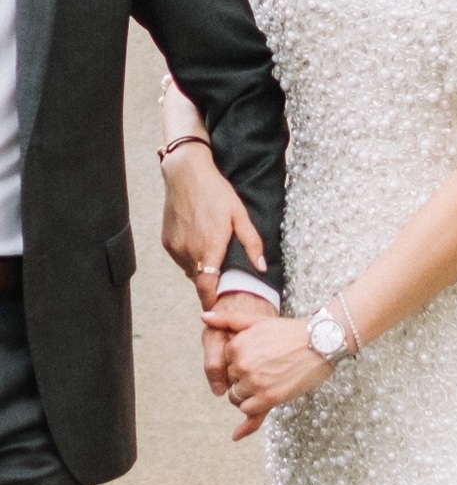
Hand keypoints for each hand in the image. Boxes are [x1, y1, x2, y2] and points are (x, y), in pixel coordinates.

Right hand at [161, 145, 268, 310]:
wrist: (186, 174)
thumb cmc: (217, 193)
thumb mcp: (241, 215)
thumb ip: (251, 244)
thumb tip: (261, 267)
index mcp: (209, 247)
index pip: (207, 287)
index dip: (212, 302)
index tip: (219, 309)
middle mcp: (189, 250)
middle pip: (200, 280)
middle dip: (211, 284)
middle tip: (225, 280)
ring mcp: (175, 247)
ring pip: (190, 271)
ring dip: (201, 270)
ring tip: (213, 257)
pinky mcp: (166, 242)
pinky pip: (181, 260)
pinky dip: (191, 258)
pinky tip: (200, 243)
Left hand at [203, 308, 332, 440]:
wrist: (322, 343)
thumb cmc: (292, 332)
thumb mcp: (259, 321)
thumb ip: (228, 320)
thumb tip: (203, 317)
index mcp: (237, 346)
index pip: (224, 364)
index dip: (240, 364)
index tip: (258, 359)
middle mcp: (243, 364)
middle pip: (231, 381)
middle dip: (243, 380)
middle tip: (267, 370)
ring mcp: (256, 382)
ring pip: (237, 397)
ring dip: (249, 394)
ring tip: (269, 382)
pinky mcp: (269, 397)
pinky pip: (248, 410)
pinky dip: (255, 406)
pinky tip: (269, 395)